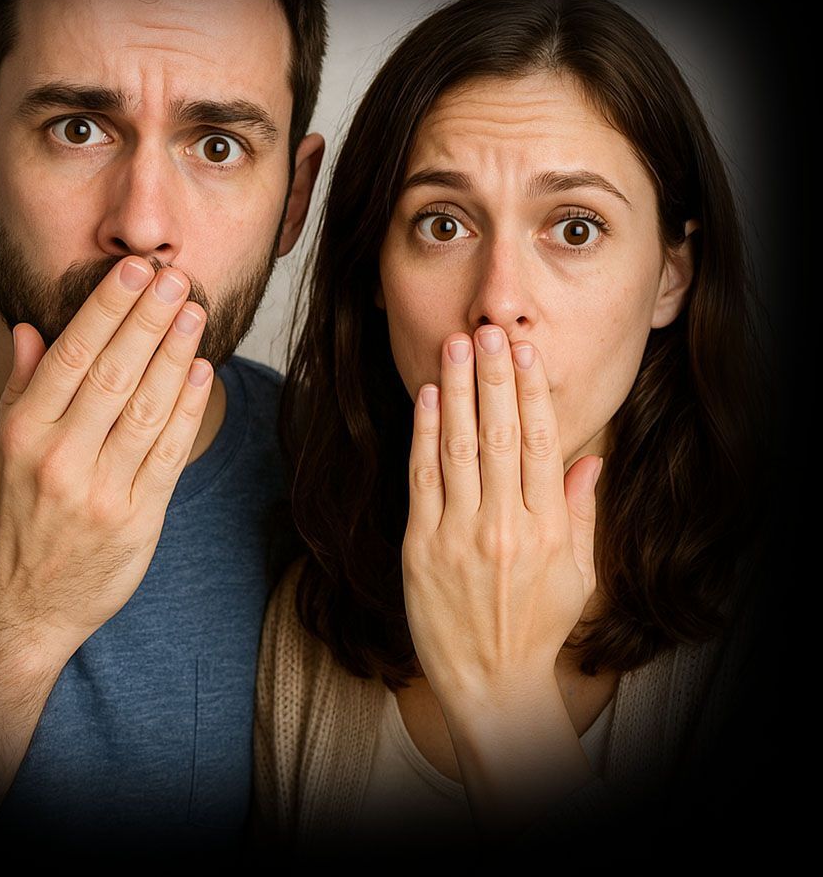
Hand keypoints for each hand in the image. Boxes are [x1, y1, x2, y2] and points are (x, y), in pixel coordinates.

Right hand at [0, 256, 213, 656]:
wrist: (25, 608)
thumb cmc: (10, 522)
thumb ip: (20, 390)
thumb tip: (32, 329)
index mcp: (23, 435)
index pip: (71, 356)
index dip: (107, 308)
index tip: (133, 271)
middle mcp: (61, 459)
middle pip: (115, 374)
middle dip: (149, 318)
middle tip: (176, 276)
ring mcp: (102, 491)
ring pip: (148, 408)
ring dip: (176, 355)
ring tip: (195, 312)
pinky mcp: (139, 518)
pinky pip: (171, 453)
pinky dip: (189, 409)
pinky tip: (203, 372)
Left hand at [401, 325, 601, 828]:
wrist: (490, 683)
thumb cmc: (536, 626)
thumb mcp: (577, 575)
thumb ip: (581, 513)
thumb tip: (590, 460)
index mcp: (546, 528)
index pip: (540, 443)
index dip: (531, 393)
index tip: (526, 353)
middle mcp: (505, 525)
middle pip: (498, 435)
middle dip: (494, 377)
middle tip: (491, 330)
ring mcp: (459, 535)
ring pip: (458, 448)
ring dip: (456, 392)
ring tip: (456, 346)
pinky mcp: (421, 547)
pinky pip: (423, 480)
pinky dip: (423, 435)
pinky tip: (427, 398)